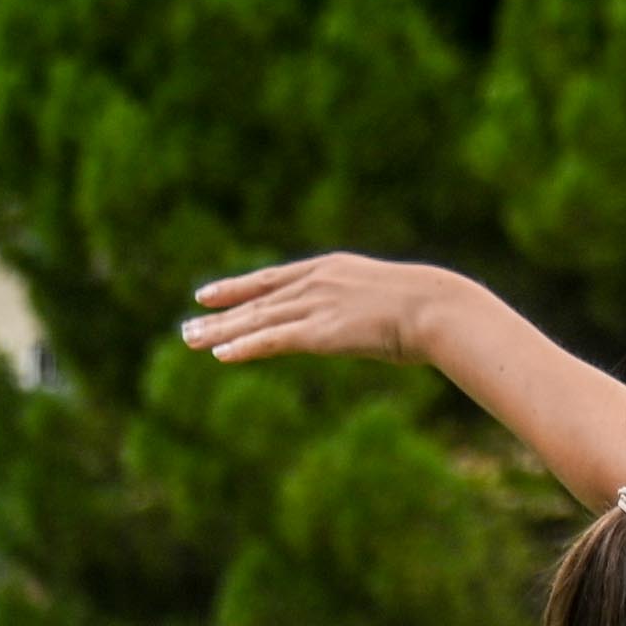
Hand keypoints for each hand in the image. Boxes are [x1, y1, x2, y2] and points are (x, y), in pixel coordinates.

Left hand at [181, 253, 448, 366]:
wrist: (438, 308)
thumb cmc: (430, 308)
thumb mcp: (390, 299)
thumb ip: (368, 307)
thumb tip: (374, 321)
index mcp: (330, 269)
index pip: (271, 279)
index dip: (236, 288)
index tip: (208, 294)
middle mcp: (315, 282)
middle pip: (255, 301)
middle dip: (219, 315)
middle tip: (187, 327)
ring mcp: (316, 305)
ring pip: (257, 320)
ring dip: (220, 332)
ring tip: (190, 340)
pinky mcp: (320, 332)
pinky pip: (273, 340)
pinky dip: (245, 347)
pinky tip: (221, 355)